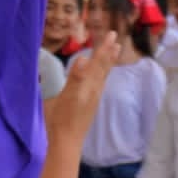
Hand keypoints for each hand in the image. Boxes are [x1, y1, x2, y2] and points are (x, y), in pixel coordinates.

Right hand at [44, 31, 118, 146]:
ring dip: (108, 62)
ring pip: (103, 75)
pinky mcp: (90, 105)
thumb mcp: (65, 97)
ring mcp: (93, 98)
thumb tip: (84, 59)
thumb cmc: (61, 119)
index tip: (112, 35)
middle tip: (116, 40)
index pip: (98, 62)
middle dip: (109, 53)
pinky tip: (100, 76)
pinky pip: (99, 83)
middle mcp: (94, 90)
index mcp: (87, 86)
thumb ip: (75, 77)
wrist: (66, 142)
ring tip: (114, 52)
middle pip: (103, 68)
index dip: (103, 48)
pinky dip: (102, 73)